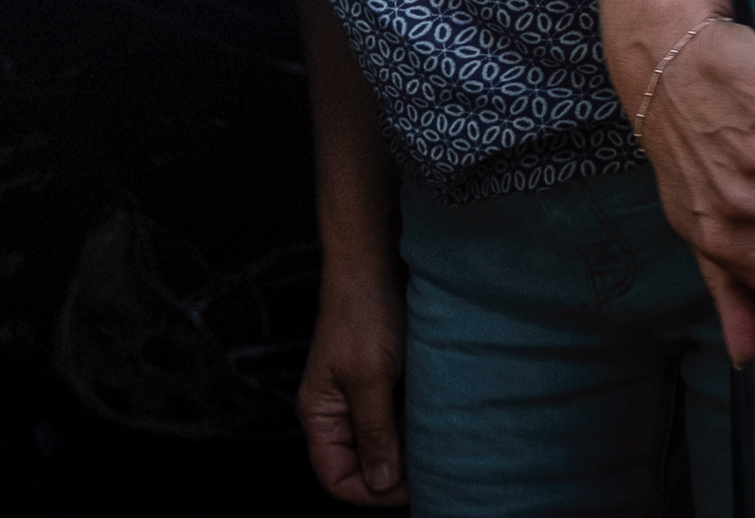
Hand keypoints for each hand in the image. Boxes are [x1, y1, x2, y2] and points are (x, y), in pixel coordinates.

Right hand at [296, 269, 410, 504]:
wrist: (375, 263)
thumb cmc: (363, 313)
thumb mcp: (370, 378)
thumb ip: (374, 434)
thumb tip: (381, 485)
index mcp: (320, 415)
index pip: (338, 479)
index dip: (372, 492)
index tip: (411, 485)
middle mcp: (337, 413)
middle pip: (363, 468)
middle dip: (395, 471)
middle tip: (430, 463)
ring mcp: (360, 399)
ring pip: (384, 447)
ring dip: (408, 448)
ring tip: (434, 438)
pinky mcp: (381, 385)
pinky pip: (396, 422)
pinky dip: (414, 426)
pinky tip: (433, 418)